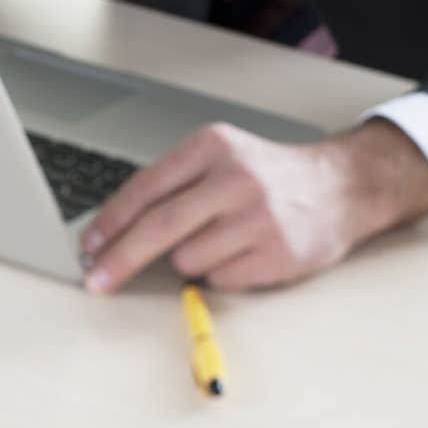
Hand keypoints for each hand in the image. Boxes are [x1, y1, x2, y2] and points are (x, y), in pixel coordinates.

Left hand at [79, 118, 427, 292]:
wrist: (338, 186)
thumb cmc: (265, 174)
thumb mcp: (218, 157)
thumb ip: (171, 184)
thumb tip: (113, 229)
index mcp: (211, 146)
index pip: (146, 188)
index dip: (111, 221)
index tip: (88, 246)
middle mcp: (234, 177)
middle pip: (159, 228)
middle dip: (120, 259)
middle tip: (96, 281)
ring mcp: (258, 217)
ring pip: (187, 258)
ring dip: (188, 259)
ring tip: (219, 237)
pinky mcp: (278, 254)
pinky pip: (220, 279)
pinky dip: (221, 272)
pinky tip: (243, 251)